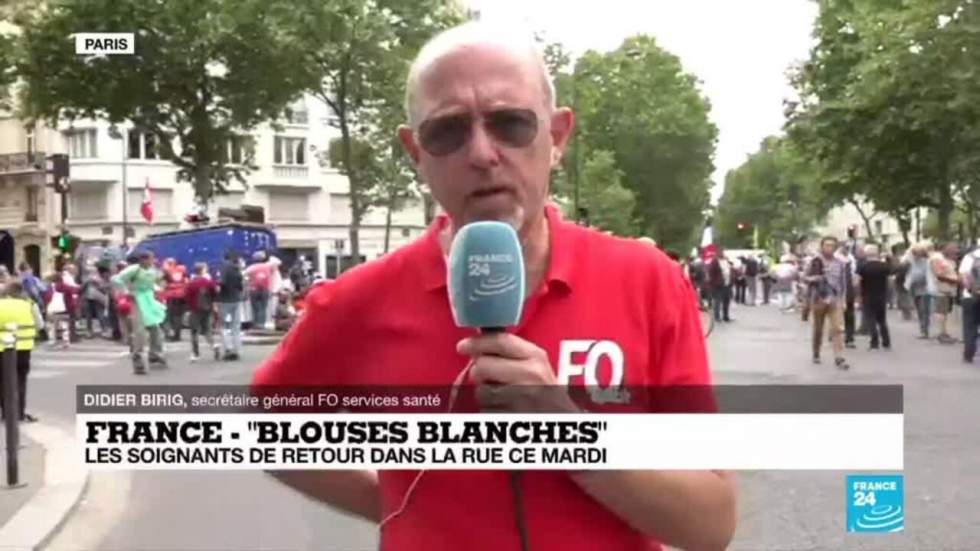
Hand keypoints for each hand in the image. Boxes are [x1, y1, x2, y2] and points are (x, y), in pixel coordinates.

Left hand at [457, 333, 578, 412]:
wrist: (562, 420)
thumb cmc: (546, 394)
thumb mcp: (537, 366)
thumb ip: (512, 354)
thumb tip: (478, 346)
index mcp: (536, 357)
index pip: (500, 341)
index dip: (477, 342)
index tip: (463, 345)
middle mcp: (530, 375)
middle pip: (483, 365)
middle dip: (479, 372)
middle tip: (486, 377)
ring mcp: (521, 397)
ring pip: (481, 390)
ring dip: (485, 393)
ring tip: (503, 396)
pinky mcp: (510, 417)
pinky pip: (486, 410)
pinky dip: (489, 411)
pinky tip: (504, 409)